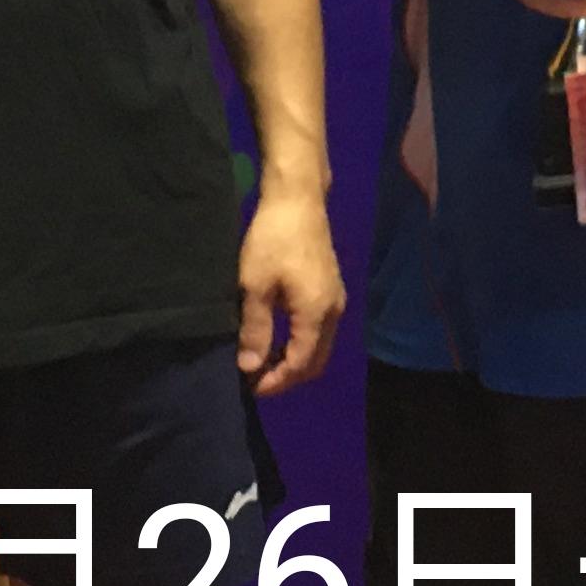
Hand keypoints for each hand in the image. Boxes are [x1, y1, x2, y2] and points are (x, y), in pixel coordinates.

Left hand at [235, 187, 344, 396]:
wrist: (297, 198)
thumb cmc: (273, 240)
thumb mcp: (255, 286)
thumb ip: (255, 330)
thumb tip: (251, 368)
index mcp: (317, 314)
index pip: (300, 365)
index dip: (276, 382)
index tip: (250, 388)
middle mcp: (333, 312)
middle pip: (315, 361)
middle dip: (287, 376)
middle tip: (256, 380)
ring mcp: (335, 299)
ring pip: (319, 346)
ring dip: (294, 360)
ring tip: (262, 362)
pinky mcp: (330, 288)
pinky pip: (319, 330)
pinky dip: (300, 342)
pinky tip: (277, 338)